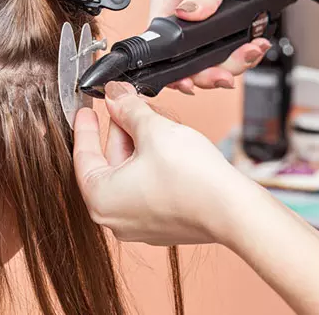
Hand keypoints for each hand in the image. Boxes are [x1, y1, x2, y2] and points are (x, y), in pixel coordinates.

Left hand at [73, 82, 254, 245]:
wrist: (235, 210)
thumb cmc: (192, 177)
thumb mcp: (152, 130)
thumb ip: (127, 109)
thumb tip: (113, 95)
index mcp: (100, 199)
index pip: (83, 155)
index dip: (85, 127)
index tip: (85, 109)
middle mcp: (114, 218)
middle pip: (108, 163)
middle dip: (119, 130)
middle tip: (127, 103)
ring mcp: (139, 224)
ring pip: (128, 173)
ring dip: (137, 144)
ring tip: (151, 120)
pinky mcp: (162, 224)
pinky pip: (145, 186)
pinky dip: (150, 163)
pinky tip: (163, 143)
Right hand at [151, 0, 284, 93]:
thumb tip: (187, 14)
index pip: (159, 43)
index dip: (172, 67)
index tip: (189, 81)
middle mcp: (182, 16)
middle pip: (184, 61)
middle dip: (208, 72)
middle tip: (226, 76)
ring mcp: (203, 26)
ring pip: (208, 62)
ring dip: (232, 64)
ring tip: (252, 50)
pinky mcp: (222, 31)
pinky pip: (227, 55)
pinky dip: (244, 55)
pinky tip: (257, 44)